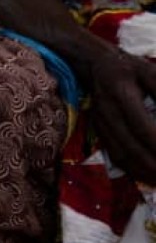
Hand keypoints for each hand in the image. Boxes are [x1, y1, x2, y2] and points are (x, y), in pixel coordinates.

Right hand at [86, 51, 155, 185]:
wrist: (92, 65)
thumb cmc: (128, 68)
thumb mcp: (150, 72)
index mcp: (121, 94)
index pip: (140, 125)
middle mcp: (108, 113)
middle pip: (131, 146)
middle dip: (155, 164)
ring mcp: (101, 125)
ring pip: (122, 155)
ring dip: (145, 172)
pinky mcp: (99, 132)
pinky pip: (115, 156)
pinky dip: (133, 170)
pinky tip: (148, 177)